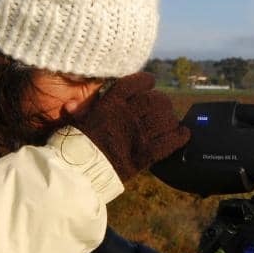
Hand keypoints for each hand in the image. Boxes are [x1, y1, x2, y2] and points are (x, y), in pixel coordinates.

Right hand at [70, 72, 189, 181]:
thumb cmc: (73, 148)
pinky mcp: (145, 154)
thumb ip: (78, 112)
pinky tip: (184, 134)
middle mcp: (126, 116)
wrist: (79, 172)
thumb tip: (70, 103)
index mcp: (109, 106)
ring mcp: (138, 135)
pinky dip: (179, 137)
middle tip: (163, 105)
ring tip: (171, 120)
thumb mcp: (73, 124)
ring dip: (171, 118)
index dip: (145, 81)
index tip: (150, 81)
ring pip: (164, 119)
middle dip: (161, 101)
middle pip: (154, 101)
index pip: (133, 84)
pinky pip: (169, 142)